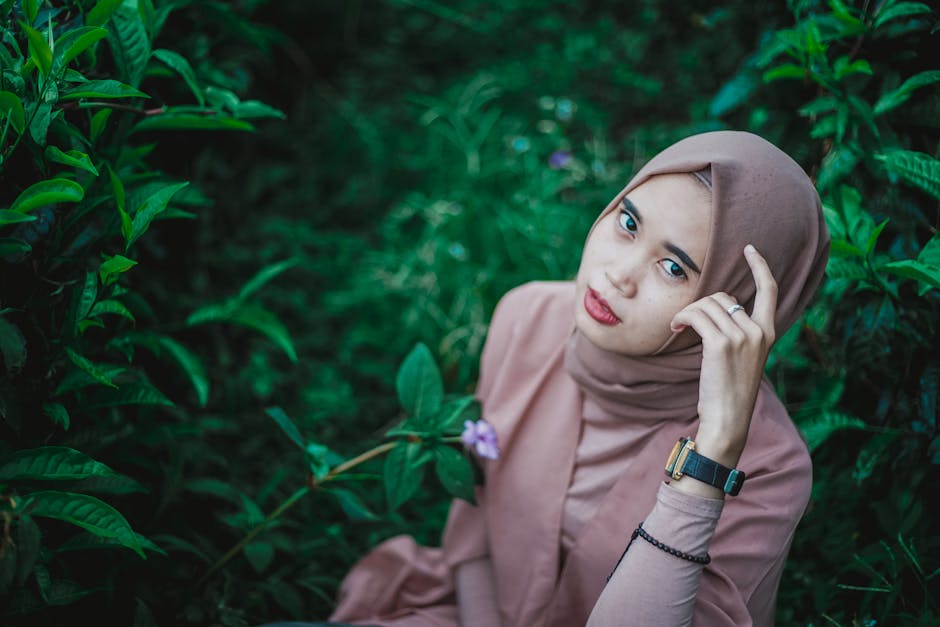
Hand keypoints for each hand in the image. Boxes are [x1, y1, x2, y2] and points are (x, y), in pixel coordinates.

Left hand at [670, 244, 777, 469]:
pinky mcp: (721, 344)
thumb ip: (737, 332)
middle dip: (700, 306)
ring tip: (678, 328)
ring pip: (706, 305)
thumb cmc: (729, 390)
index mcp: (767, 333)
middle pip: (723, 297)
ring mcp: (741, 336)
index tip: (750, 249)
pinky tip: (674, 329)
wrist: (728, 418)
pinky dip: (681, 319)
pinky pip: (696, 316)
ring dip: (687, 314)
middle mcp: (758, 331)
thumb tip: (714, 308)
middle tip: (686, 323)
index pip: (770, 290)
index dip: (760, 266)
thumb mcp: (743, 357)